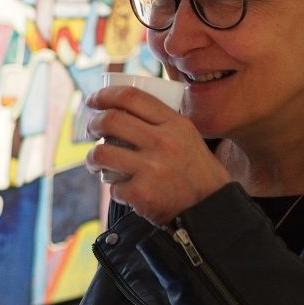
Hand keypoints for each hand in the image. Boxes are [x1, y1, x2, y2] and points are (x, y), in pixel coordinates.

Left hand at [85, 85, 229, 225]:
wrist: (211, 208)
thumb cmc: (195, 171)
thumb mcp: (187, 137)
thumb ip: (160, 122)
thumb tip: (119, 109)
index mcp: (174, 124)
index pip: (131, 96)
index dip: (105, 95)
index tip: (93, 101)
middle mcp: (163, 142)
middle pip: (110, 120)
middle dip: (93, 125)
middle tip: (92, 132)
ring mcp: (152, 168)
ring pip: (101, 153)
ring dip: (92, 158)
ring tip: (96, 162)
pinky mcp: (142, 193)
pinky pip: (113, 186)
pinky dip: (116, 190)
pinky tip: (126, 191)